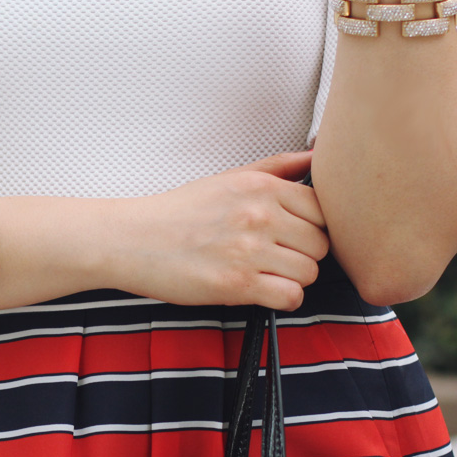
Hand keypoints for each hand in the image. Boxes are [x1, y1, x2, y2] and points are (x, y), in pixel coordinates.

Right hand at [111, 151, 328, 310]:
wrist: (132, 240)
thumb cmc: (178, 213)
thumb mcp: (229, 177)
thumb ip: (276, 167)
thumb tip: (314, 156)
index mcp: (261, 187)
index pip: (323, 209)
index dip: (313, 226)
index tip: (294, 235)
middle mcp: (259, 215)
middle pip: (320, 243)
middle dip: (304, 254)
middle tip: (278, 258)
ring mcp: (250, 250)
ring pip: (309, 272)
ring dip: (293, 279)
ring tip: (267, 275)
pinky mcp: (238, 284)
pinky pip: (291, 297)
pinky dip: (283, 300)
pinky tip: (264, 292)